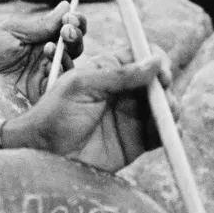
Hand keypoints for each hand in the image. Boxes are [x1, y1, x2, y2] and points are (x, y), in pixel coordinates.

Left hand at [0, 2, 85, 101]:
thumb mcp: (14, 31)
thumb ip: (41, 24)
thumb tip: (67, 6)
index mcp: (43, 38)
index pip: (68, 29)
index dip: (76, 22)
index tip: (72, 16)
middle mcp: (48, 56)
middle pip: (75, 46)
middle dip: (76, 35)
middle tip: (68, 29)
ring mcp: (46, 75)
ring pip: (71, 64)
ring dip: (68, 51)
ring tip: (50, 45)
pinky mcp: (42, 92)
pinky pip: (60, 83)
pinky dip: (60, 69)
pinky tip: (48, 58)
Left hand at [5, 51, 170, 171]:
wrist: (42, 155)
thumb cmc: (53, 115)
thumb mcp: (82, 86)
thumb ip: (119, 74)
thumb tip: (155, 61)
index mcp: (108, 72)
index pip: (140, 57)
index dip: (156, 60)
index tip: (161, 69)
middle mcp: (122, 92)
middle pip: (157, 82)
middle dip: (166, 84)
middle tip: (165, 91)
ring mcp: (130, 117)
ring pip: (162, 107)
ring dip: (171, 107)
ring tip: (168, 112)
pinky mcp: (135, 142)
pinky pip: (159, 134)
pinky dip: (170, 132)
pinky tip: (169, 131)